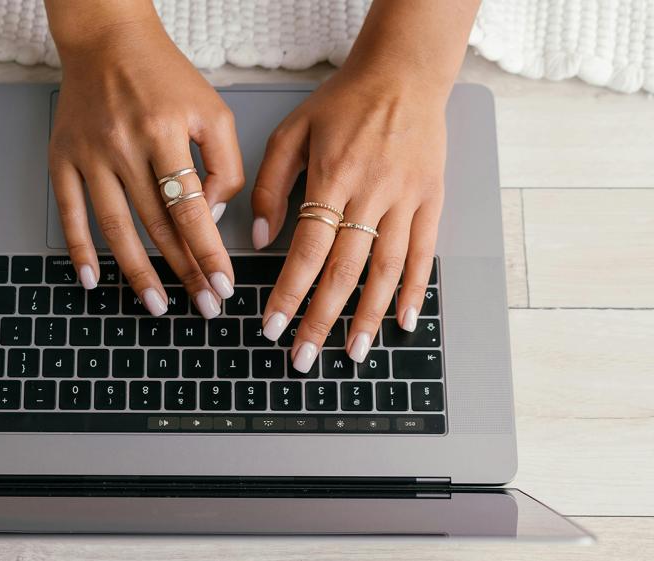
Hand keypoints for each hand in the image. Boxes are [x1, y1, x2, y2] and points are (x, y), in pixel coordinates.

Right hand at [47, 13, 243, 318]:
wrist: (106, 41)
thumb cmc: (163, 76)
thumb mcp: (212, 109)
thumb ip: (225, 162)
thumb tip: (212, 215)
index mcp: (164, 131)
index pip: (191, 208)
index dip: (208, 253)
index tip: (222, 286)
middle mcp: (123, 145)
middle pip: (156, 225)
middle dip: (183, 270)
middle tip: (202, 304)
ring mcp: (89, 154)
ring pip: (115, 227)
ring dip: (137, 271)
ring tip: (155, 304)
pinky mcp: (62, 157)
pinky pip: (69, 212)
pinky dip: (79, 249)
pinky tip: (92, 279)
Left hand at [253, 66, 447, 369]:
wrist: (404, 73)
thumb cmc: (341, 102)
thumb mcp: (290, 131)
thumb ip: (269, 184)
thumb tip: (258, 238)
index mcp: (332, 176)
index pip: (307, 249)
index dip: (289, 293)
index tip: (272, 326)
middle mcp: (372, 193)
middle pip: (344, 270)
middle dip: (321, 319)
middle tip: (303, 358)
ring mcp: (406, 198)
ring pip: (386, 269)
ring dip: (368, 316)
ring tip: (352, 353)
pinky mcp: (431, 199)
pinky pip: (424, 253)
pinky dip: (415, 290)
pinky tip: (405, 321)